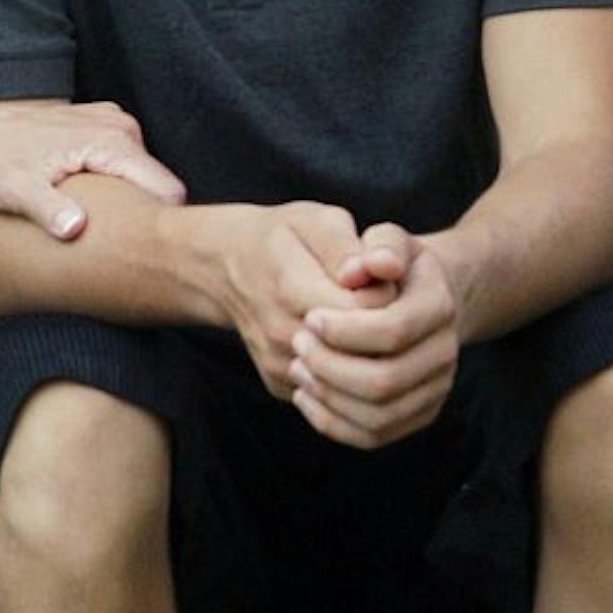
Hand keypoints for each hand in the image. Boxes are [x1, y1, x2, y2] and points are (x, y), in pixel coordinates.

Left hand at [0, 100, 182, 238]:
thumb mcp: (14, 190)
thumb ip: (46, 208)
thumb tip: (74, 228)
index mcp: (111, 142)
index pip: (168, 193)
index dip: (163, 226)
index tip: (151, 256)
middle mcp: (119, 126)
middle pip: (157, 187)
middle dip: (144, 215)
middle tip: (119, 248)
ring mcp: (111, 123)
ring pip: (141, 178)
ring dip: (128, 201)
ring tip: (100, 226)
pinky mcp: (100, 127)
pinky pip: (123, 165)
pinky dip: (114, 186)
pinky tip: (88, 205)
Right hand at [212, 203, 393, 397]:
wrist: (223, 267)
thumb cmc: (280, 238)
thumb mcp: (313, 220)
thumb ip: (348, 246)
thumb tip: (378, 270)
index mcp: (289, 286)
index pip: (366, 311)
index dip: (389, 295)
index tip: (382, 278)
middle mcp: (278, 332)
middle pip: (361, 353)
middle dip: (385, 331)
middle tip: (381, 304)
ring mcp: (277, 363)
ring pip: (350, 381)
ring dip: (369, 356)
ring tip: (362, 322)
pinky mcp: (279, 384)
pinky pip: (332, 392)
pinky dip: (348, 373)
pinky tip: (342, 343)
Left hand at [286, 225, 460, 448]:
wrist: (412, 295)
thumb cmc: (386, 263)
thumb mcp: (387, 238)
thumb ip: (381, 245)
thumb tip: (364, 267)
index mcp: (438, 307)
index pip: (392, 330)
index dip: (345, 329)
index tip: (309, 317)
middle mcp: (445, 354)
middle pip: (385, 380)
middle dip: (331, 365)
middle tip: (298, 342)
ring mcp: (433, 389)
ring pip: (379, 415)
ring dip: (329, 395)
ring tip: (297, 366)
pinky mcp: (415, 414)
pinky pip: (373, 435)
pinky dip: (333, 422)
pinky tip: (304, 394)